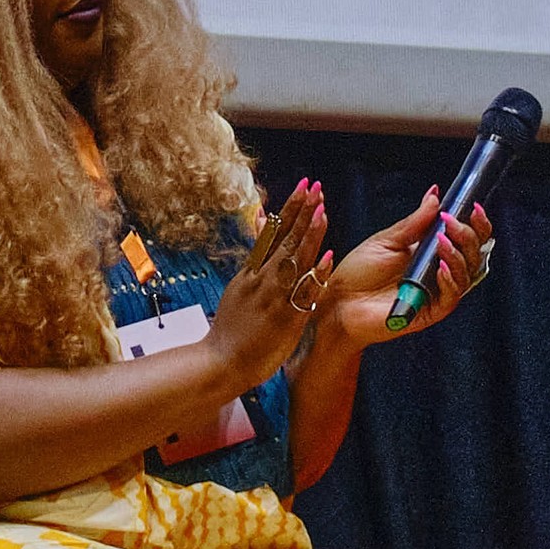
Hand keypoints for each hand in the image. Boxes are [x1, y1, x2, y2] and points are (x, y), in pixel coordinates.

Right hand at [210, 178, 344, 383]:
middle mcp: (262, 280)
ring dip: (310, 234)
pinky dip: (316, 274)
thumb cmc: (231, 330)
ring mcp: (274, 298)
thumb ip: (254, 265)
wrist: (221, 362)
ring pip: (294, 260)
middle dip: (302, 211)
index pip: (273, 232)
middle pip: (284, 239)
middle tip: (315, 187)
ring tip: (322, 210)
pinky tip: (328, 257)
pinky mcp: (286, 319)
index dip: (290, 208)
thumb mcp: (239, 290)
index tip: (303, 186)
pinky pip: (304, 293)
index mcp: (250, 272)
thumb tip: (263, 236)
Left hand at [324, 183, 493, 345]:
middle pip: (473, 254)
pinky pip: (451, 298)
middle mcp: (439, 271)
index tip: (474, 206)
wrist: (339, 301)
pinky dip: (450, 281)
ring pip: (466, 275)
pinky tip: (441, 268)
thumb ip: (415, 221)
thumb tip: (435, 196)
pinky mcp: (430, 312)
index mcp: (431, 251)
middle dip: (467, 234)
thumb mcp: (387, 240)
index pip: (466, 237)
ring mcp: (436, 292)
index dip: (476, 223)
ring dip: (457, 255)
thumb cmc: (358, 272)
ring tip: (441, 240)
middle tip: (450, 223)